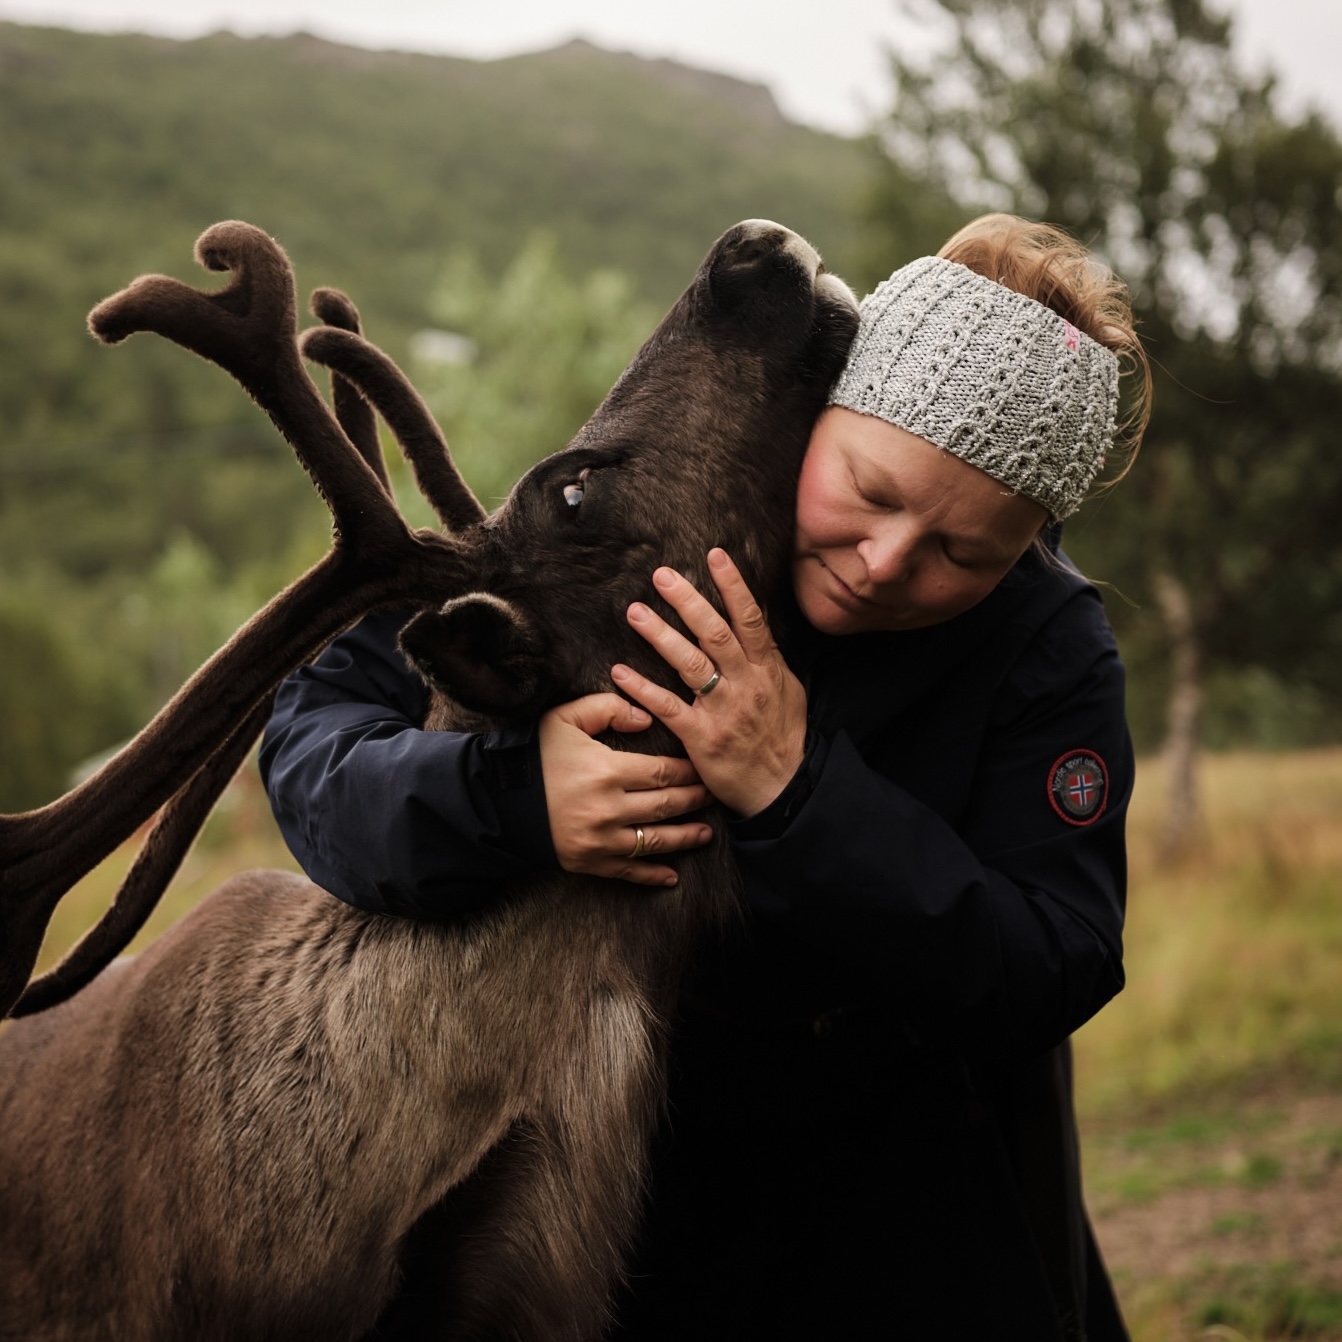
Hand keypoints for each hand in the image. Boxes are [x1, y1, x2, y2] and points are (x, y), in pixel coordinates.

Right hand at [539, 693, 713, 887]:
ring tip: (706, 833)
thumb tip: (645, 718)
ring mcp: (599, 840)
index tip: (701, 767)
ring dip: (685, 838)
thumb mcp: (565, 718)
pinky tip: (672, 876)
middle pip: (666, 805)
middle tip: (713, 795)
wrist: (494, 799)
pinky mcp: (588, 862)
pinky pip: (628, 871)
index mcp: (606, 771)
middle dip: (694, 800)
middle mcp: (608, 809)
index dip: (687, 771)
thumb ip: (607, 708)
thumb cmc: (532, 755)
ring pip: (655, 840)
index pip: (662, 772)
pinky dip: (653, 875)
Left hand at [612, 548, 807, 817]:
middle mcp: (746, 683)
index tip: (714, 555)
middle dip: (687, 601)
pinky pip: (668, 707)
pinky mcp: (702, 737)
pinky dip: (643, 688)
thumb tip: (754, 622)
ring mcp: (723, 710)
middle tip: (661, 576)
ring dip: (660, 635)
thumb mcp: (787, 690)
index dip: (733, 585)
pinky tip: (620, 671)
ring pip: (690, 664)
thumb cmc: (784, 736)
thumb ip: (767, 657)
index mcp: (767, 668)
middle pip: (714, 632)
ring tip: (635, 612)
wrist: (785, 788)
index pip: (750, 618)